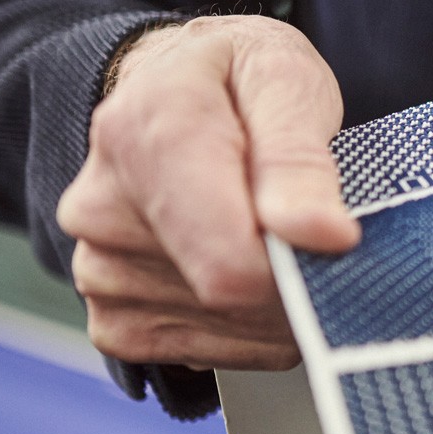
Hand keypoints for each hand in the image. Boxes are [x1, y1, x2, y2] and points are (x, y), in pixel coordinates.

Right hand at [56, 16, 359, 370]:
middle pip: (227, 296)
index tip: (337, 240)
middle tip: (314, 232)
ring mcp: (95, 265)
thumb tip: (320, 234)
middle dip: (293, 280)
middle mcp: (101, 205)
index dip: (299, 267)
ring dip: (272, 308)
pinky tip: (252, 279)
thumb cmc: (240, 81)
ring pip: (217, 329)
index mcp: (149, 133)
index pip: (227, 260)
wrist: (178, 83)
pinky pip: (191, 353)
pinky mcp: (108, 313)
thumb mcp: (287, 82)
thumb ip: (301, 158)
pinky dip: (241, 332)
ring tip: (278, 242)